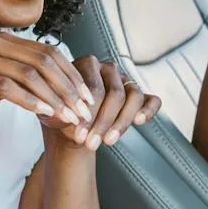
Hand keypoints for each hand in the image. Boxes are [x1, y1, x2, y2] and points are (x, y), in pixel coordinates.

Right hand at [0, 32, 94, 136]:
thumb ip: (22, 75)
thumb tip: (58, 83)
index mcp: (1, 39)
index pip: (47, 52)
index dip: (70, 74)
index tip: (87, 96)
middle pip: (43, 61)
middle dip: (68, 87)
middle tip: (84, 109)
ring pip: (28, 74)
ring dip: (54, 97)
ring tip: (70, 116)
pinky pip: (7, 87)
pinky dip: (30, 100)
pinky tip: (45, 113)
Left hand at [45, 57, 162, 151]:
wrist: (70, 127)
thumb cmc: (62, 115)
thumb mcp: (55, 110)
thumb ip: (60, 108)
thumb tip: (70, 114)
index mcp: (87, 64)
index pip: (94, 87)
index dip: (87, 113)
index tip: (78, 134)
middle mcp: (109, 69)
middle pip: (115, 93)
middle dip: (103, 123)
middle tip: (90, 144)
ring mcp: (126, 81)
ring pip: (134, 97)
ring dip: (121, 123)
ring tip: (108, 142)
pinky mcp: (140, 96)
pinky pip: (152, 100)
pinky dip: (149, 110)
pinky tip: (139, 122)